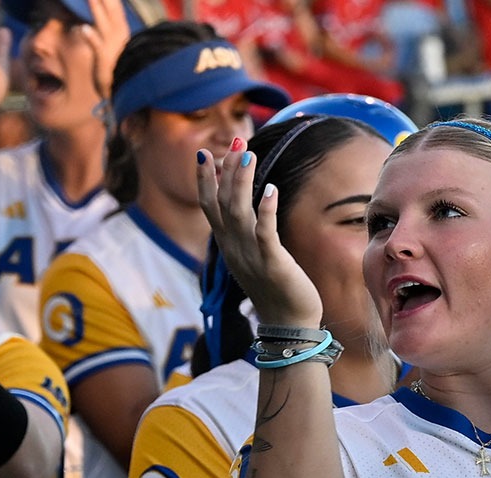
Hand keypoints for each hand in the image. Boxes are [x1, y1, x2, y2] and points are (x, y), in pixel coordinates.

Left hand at [81, 0, 131, 99]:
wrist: (125, 88)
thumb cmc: (117, 64)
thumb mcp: (112, 42)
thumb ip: (105, 27)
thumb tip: (92, 19)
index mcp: (119, 26)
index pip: (113, 3)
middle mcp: (117, 32)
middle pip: (110, 6)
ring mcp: (111, 44)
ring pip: (103, 22)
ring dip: (96, 8)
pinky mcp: (104, 59)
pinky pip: (97, 46)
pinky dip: (91, 37)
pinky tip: (83, 29)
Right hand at [195, 140, 323, 329]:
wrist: (287, 323)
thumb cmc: (274, 286)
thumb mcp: (252, 254)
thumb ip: (245, 230)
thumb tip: (242, 206)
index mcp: (227, 244)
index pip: (208, 206)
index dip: (204, 180)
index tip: (203, 154)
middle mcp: (233, 248)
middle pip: (222, 202)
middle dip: (227, 169)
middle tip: (237, 141)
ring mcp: (250, 256)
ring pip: (239, 212)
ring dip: (242, 181)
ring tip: (248, 153)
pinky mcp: (272, 263)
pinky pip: (265, 233)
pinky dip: (265, 209)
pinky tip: (270, 188)